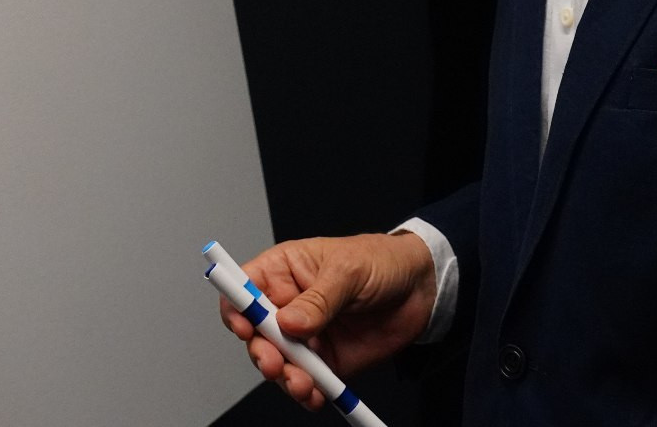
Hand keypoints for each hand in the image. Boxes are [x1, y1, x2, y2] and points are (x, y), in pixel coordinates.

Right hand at [216, 232, 435, 411]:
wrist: (420, 289)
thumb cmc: (380, 262)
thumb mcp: (348, 271)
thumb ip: (318, 299)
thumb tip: (288, 322)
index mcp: (283, 272)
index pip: (244, 289)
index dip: (236, 308)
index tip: (244, 327)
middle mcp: (288, 305)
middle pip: (255, 333)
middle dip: (261, 351)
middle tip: (274, 363)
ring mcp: (305, 336)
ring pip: (279, 362)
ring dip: (284, 377)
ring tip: (302, 384)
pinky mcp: (325, 360)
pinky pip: (307, 380)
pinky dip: (307, 392)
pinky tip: (313, 395)